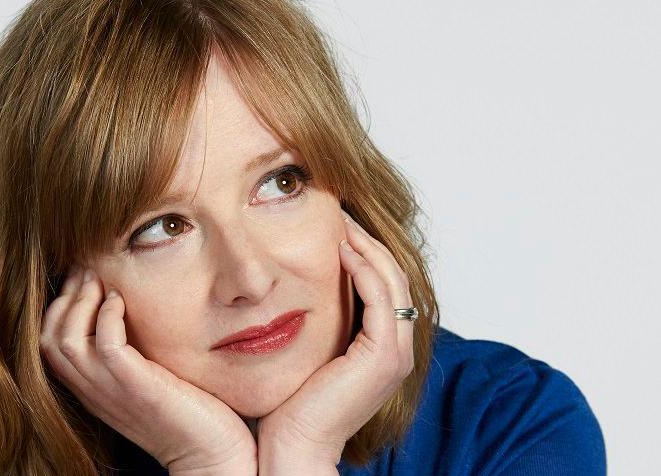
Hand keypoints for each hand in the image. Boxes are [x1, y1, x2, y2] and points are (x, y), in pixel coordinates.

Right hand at [40, 266, 256, 474]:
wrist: (212, 455)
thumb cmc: (189, 412)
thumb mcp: (149, 377)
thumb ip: (133, 352)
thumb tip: (129, 309)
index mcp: (94, 388)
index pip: (50, 344)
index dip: (60, 306)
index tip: (83, 279)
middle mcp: (94, 391)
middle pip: (49, 339)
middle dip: (64, 297)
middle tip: (87, 270)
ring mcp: (113, 390)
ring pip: (65, 341)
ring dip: (81, 302)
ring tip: (101, 280)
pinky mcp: (138, 387)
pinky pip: (106, 345)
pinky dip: (107, 315)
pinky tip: (122, 300)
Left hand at [257, 209, 415, 472]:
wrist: (291, 448)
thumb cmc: (288, 405)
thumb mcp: (300, 351)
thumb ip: (306, 321)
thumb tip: (278, 288)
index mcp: (377, 348)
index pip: (378, 284)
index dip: (359, 250)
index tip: (330, 223)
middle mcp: (394, 349)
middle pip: (390, 275)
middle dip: (365, 239)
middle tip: (337, 209)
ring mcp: (394, 353)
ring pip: (390, 279)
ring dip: (366, 245)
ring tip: (338, 219)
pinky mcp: (384, 357)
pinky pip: (380, 297)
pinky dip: (363, 267)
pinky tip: (338, 246)